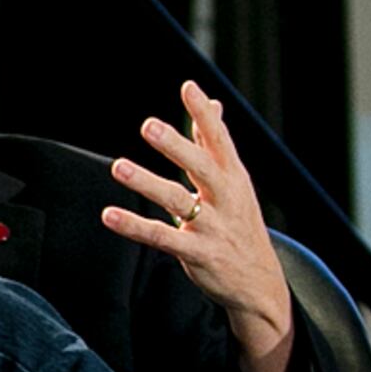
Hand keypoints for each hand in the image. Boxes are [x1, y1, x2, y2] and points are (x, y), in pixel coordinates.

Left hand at [103, 79, 294, 371]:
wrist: (260, 284)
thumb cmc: (240, 225)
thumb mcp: (235, 183)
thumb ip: (216, 145)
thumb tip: (213, 104)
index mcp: (234, 177)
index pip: (220, 140)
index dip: (205, 114)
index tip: (189, 87)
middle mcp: (226, 198)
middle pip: (201, 166)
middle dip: (176, 146)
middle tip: (149, 126)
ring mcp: (212, 227)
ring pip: (177, 201)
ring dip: (146, 183)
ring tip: (118, 166)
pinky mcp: (197, 253)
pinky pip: (161, 237)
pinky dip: (134, 226)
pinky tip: (109, 215)